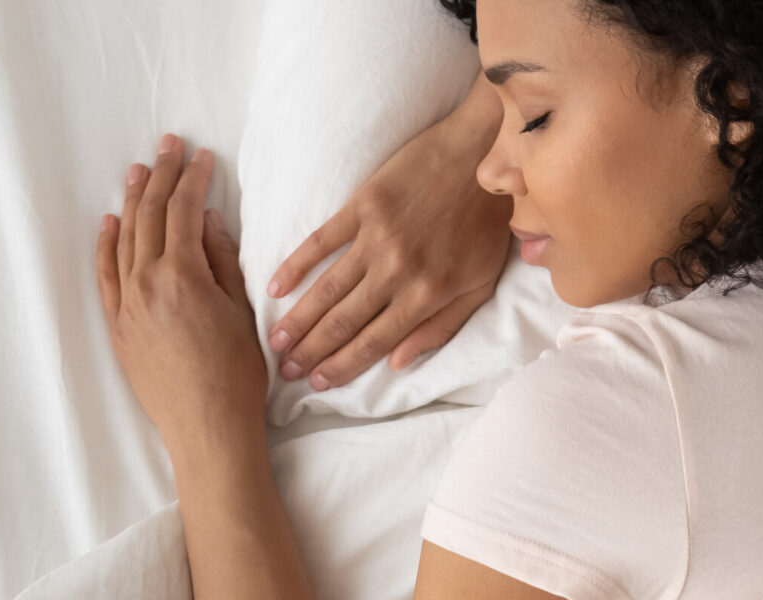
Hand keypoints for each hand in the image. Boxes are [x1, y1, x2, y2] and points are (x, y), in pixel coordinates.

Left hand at [97, 134, 268, 440]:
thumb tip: (207, 221)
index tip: (201, 156)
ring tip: (138, 171)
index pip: (183, 213)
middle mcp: (145, 285)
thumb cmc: (236, 375)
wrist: (206, 428)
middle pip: (150, 217)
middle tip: (168, 146)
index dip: (192, 180)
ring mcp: (126, 306)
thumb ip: (222, 262)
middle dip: (160, 178)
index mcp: (181, 276)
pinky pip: (105, 276)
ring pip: (123, 240)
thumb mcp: (242, 311)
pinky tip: (109, 223)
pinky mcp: (118, 328)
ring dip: (131, 202)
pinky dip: (106, 245)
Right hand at [265, 84, 510, 390]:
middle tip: (284, 371)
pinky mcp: (362, 205)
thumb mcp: (481, 284)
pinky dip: (295, 266)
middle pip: (344, 321)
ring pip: (327, 289)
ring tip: (275, 342)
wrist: (484, 156)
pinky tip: (275, 288)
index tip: (318, 384)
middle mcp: (397, 271)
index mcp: (427, 294)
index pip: (374, 341)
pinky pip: (321, 241)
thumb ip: (441, 327)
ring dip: (298, 319)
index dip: (343, 366)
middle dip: (312, 352)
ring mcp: (376, 237)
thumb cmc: (487, 223)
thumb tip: (397, 363)